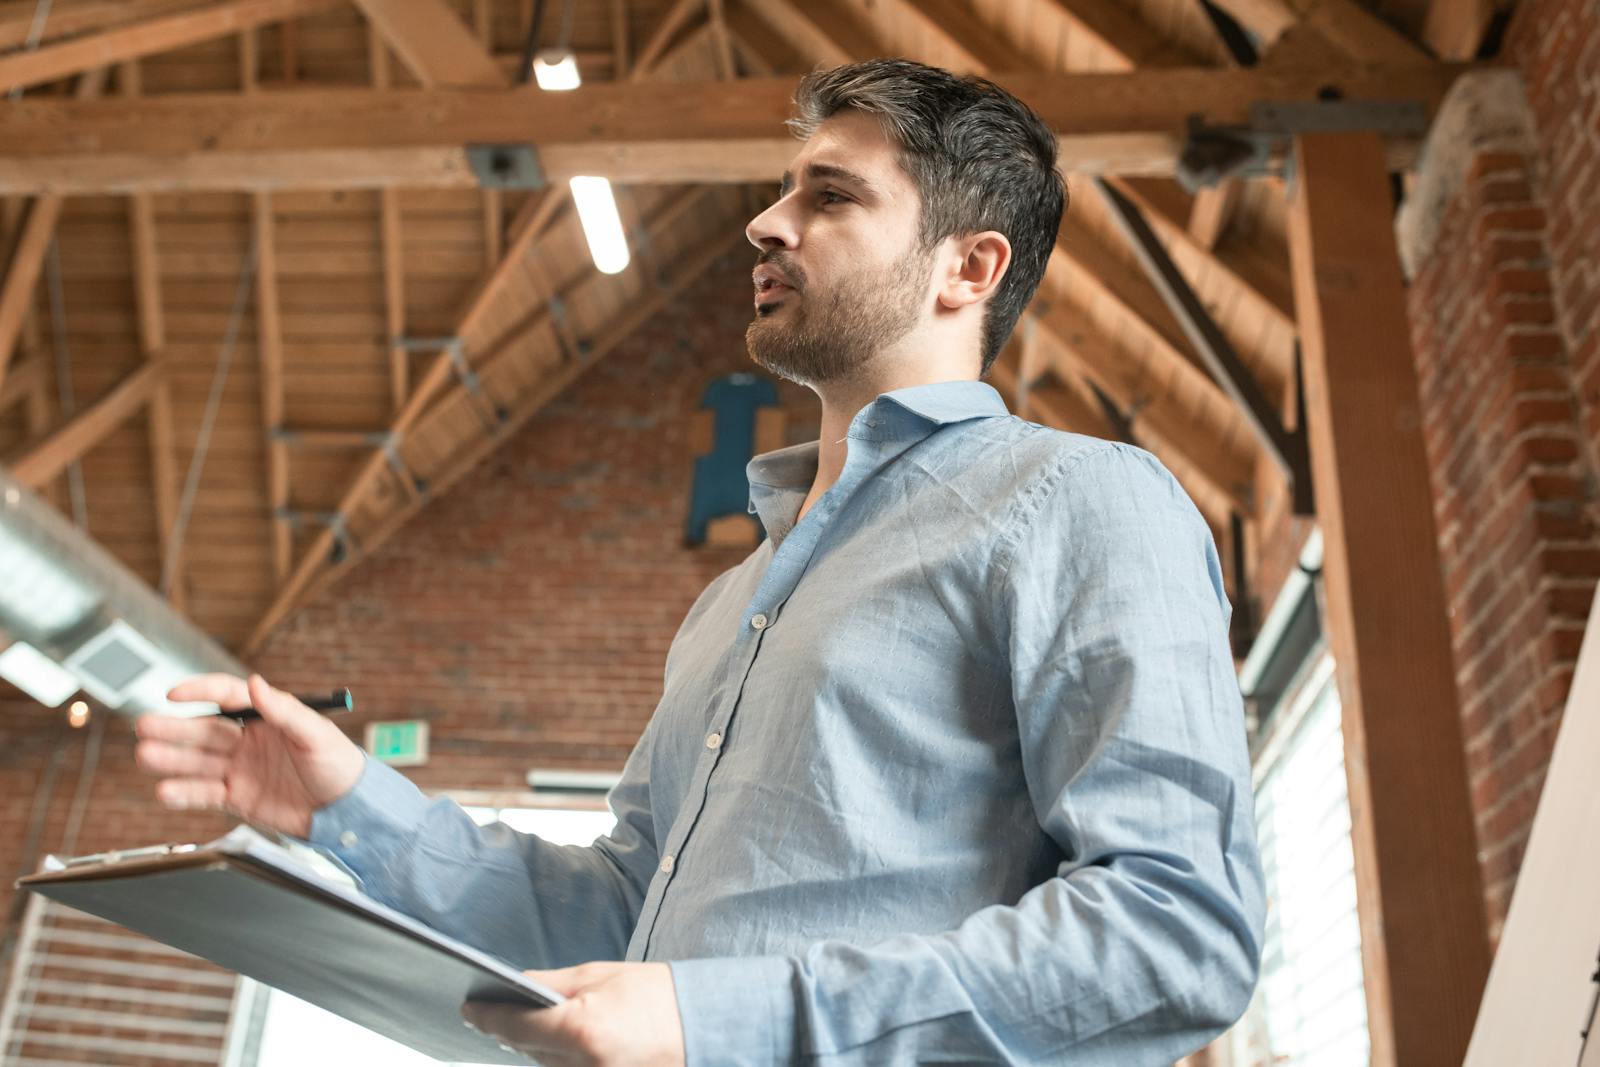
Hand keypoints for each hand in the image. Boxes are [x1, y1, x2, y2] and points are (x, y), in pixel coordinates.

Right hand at [134, 673, 365, 837]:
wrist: (346, 812)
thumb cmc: (340, 766)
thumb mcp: (316, 735)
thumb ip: (284, 710)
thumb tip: (256, 683)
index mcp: (268, 717)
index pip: (227, 696)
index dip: (200, 692)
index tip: (174, 693)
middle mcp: (249, 740)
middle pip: (205, 730)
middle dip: (174, 728)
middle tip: (144, 725)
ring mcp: (241, 769)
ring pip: (198, 761)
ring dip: (171, 759)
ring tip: (146, 756)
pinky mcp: (237, 797)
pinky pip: (205, 793)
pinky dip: (184, 792)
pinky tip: (165, 790)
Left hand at [462, 962, 684, 1066]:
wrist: (706, 1025)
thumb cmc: (659, 995)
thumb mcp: (602, 976)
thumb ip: (552, 984)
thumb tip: (514, 986)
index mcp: (583, 1029)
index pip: (517, 1025)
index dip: (487, 1016)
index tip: (469, 1008)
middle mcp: (584, 1066)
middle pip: (526, 1050)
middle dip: (511, 1029)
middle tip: (494, 1010)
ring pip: (544, 1066)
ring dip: (534, 1046)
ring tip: (527, 1024)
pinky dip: (557, 1059)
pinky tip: (556, 1042)